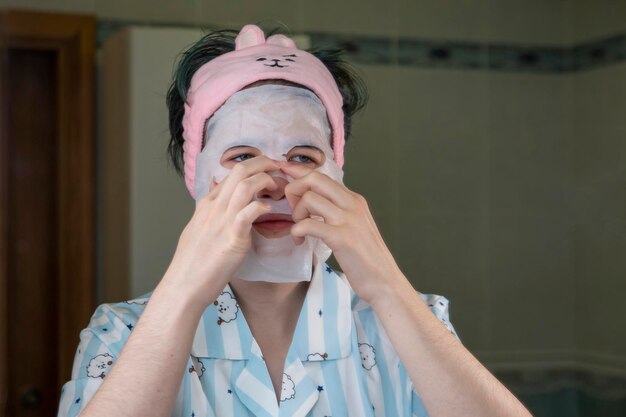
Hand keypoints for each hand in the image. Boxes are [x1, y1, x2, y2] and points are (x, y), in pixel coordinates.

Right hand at [164, 156, 278, 305]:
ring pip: (245, 186)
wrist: (183, 285)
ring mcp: (222, 221)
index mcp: (207, 204)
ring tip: (278, 187)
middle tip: (278, 168)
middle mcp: (214, 207)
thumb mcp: (197, 227)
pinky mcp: (232, 238)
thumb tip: (214, 194)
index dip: (253, 166)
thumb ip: (208, 210)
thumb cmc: (192, 262)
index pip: (231, 173)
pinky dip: (261, 207)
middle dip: (263, 163)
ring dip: (266, 181)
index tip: (268, 170)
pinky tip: (268, 210)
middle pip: (240, 171)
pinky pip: (248, 213)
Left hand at [280, 162, 403, 305]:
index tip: (284, 170)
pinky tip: (300, 241)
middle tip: (295, 213)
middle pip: (314, 179)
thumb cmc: (366, 257)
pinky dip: (297, 231)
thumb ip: (338, 211)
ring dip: (296, 215)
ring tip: (299, 231)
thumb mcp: (355, 225)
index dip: (298, 170)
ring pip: (309, 199)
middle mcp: (352, 204)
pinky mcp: (342, 238)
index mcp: (353, 199)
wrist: (384, 280)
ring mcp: (347, 220)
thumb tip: (314, 201)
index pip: (321, 175)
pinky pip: (309, 225)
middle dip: (294, 190)